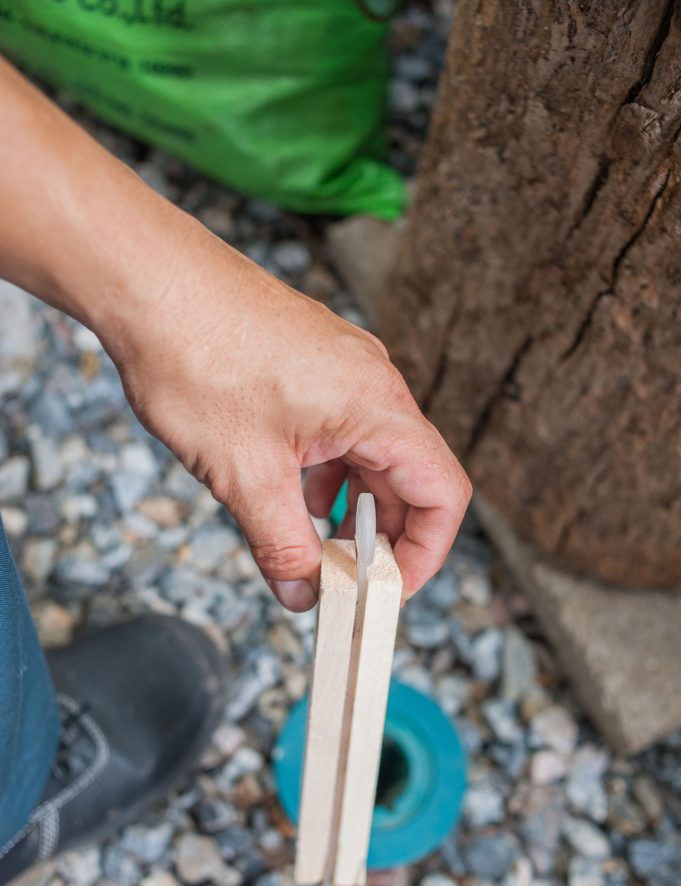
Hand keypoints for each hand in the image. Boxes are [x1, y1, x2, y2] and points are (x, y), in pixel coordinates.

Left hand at [0, 56, 470, 611]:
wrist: (145, 278)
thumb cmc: (196, 354)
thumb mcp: (243, 474)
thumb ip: (282, 544)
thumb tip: (304, 592)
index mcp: (378, 406)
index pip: (443, 494)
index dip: (424, 554)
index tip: (385, 593)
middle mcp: (374, 383)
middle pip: (409, 478)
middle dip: (379, 538)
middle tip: (339, 581)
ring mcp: (344, 369)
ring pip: (370, 455)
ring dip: (348, 507)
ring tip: (307, 543)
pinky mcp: (312, 364)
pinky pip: (340, 431)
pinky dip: (324, 473)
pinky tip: (286, 493)